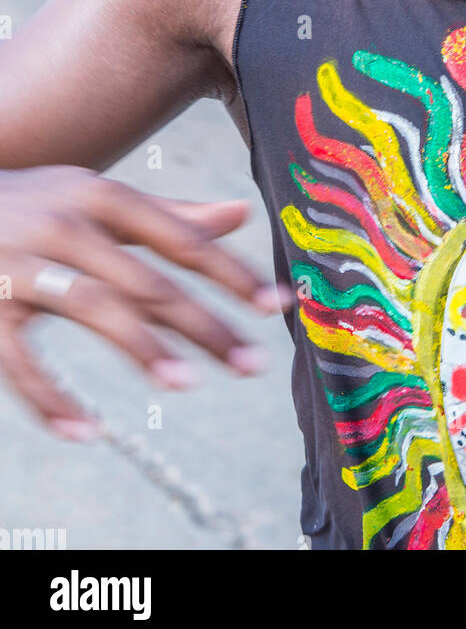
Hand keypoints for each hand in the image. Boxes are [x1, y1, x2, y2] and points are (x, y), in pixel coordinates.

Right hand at [0, 167, 292, 438]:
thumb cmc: (35, 204)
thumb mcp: (96, 197)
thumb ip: (169, 213)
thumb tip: (242, 213)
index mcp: (101, 197)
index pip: (180, 239)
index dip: (232, 272)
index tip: (277, 306)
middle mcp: (66, 225)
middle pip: (148, 280)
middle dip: (205, 324)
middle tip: (252, 363)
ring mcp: (23, 266)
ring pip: (93, 309)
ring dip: (143, 348)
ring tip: (187, 383)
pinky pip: (20, 361)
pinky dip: (51, 398)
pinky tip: (86, 431)